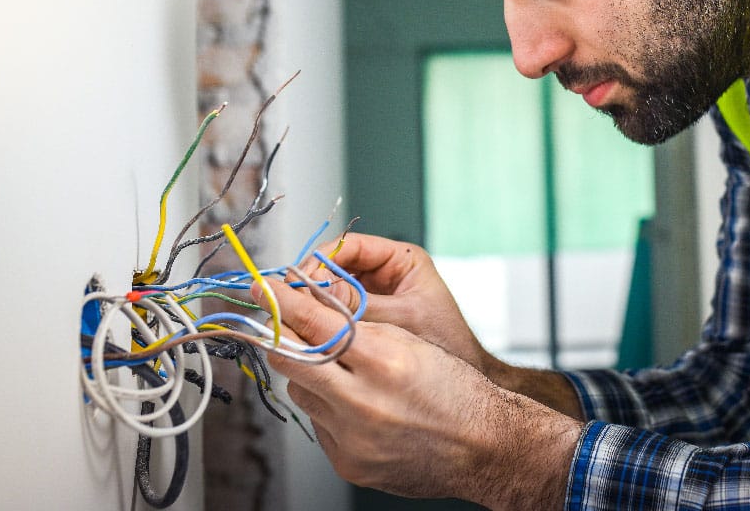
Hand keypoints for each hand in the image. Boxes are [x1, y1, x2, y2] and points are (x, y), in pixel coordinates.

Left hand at [257, 279, 581, 507]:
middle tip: (276, 319)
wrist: (485, 448)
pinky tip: (354, 404)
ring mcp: (352, 437)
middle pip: (292, 359)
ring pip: (302, 392)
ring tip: (339, 369)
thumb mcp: (412, 342)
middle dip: (281, 335)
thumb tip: (308, 310)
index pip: (315, 323)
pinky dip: (327, 408)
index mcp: (385, 361)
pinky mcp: (349, 463)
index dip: (284, 301)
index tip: (264, 288)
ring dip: (309, 374)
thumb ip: (359, 327)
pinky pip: (318, 424)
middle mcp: (363, 401)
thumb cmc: (457, 390)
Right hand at [302, 233, 494, 373]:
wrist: (460, 387)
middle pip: (333, 267)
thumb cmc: (446, 344)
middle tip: (290, 303)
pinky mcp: (366, 318)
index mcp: (401, 259)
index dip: (319, 261)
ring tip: (296, 320)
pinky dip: (322, 322)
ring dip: (313, 304)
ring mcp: (373, 294)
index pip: (348, 246)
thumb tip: (310, 294)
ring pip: (330, 291)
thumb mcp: (401, 320)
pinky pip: (335, 313)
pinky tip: (310, 333)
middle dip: (311, 284)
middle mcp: (384, 272)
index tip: (299, 281)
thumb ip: (358, 307)